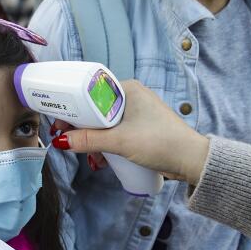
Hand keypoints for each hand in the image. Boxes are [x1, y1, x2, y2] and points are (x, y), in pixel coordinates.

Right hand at [50, 81, 211, 184]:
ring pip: (106, 124)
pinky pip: (117, 133)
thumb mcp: (119, 142)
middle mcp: (132, 97)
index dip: (73, 107)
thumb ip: (88, 141)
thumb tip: (62, 141)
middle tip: (70, 141)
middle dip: (83, 129)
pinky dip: (108, 145)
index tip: (60, 122)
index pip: (91, 93)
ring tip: (92, 157)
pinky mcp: (142, 129)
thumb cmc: (159, 142)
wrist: (191, 160)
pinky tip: (104, 159)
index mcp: (128, 89)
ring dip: (96, 141)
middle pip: (96, 110)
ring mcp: (138, 113)